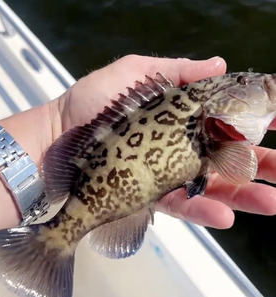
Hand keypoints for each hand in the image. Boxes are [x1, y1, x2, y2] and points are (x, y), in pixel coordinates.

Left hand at [52, 54, 275, 228]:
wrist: (59, 139)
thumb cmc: (92, 104)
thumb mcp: (134, 74)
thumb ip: (176, 71)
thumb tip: (220, 64)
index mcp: (179, 118)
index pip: (225, 120)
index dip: (253, 120)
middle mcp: (178, 147)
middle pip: (226, 157)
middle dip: (260, 162)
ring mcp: (166, 174)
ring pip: (212, 186)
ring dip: (245, 194)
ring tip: (273, 201)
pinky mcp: (150, 196)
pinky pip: (182, 205)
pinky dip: (205, 210)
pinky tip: (228, 215)